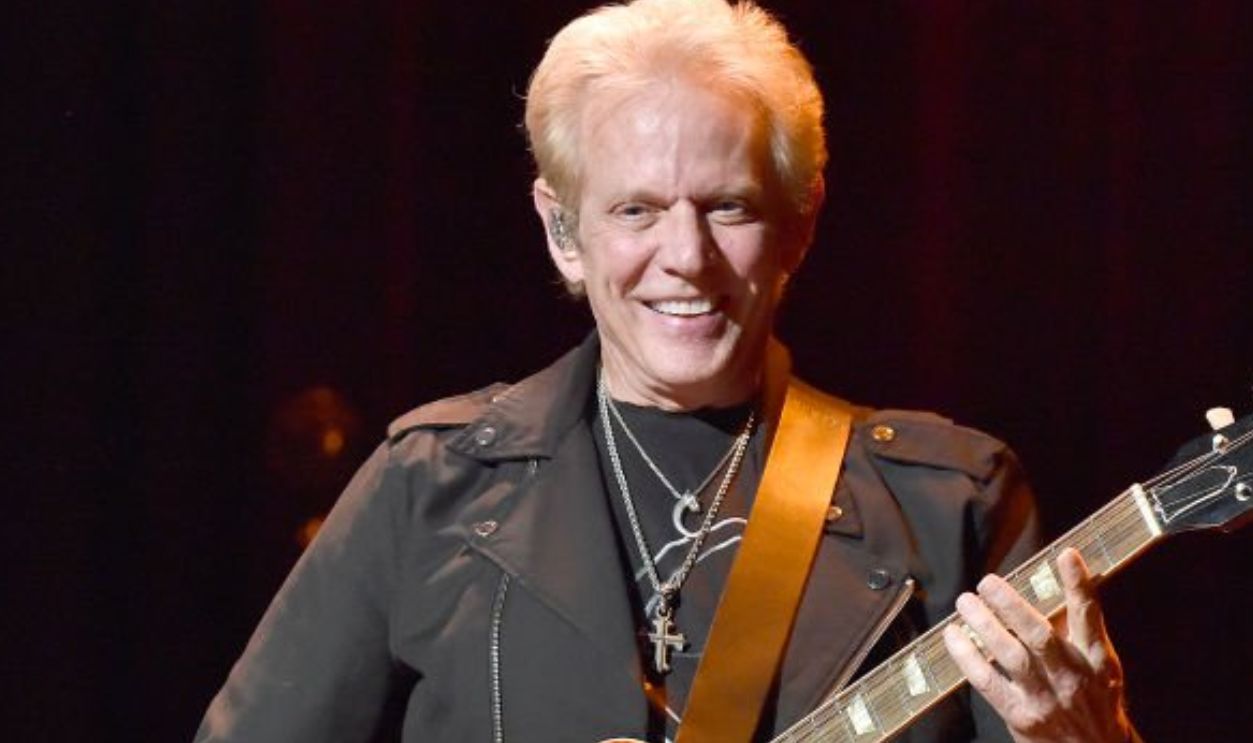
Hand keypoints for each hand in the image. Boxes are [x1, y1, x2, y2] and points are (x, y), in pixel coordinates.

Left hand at [942, 548, 1132, 742]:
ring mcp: (1045, 698)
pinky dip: (967, 657)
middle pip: (1040, 635)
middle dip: (1012, 606)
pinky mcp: (1021, 716)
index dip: (1079, 585)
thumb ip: (1077, 632)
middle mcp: (1072, 677)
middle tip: (987, 582)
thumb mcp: (1099, 668)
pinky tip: (953, 636)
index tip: (1066, 555)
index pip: (1089, 618)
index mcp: (1097, 661)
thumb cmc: (1094, 703)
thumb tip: (1053, 589)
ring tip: (965, 601)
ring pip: (1011, 656)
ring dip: (985, 625)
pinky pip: (988, 681)